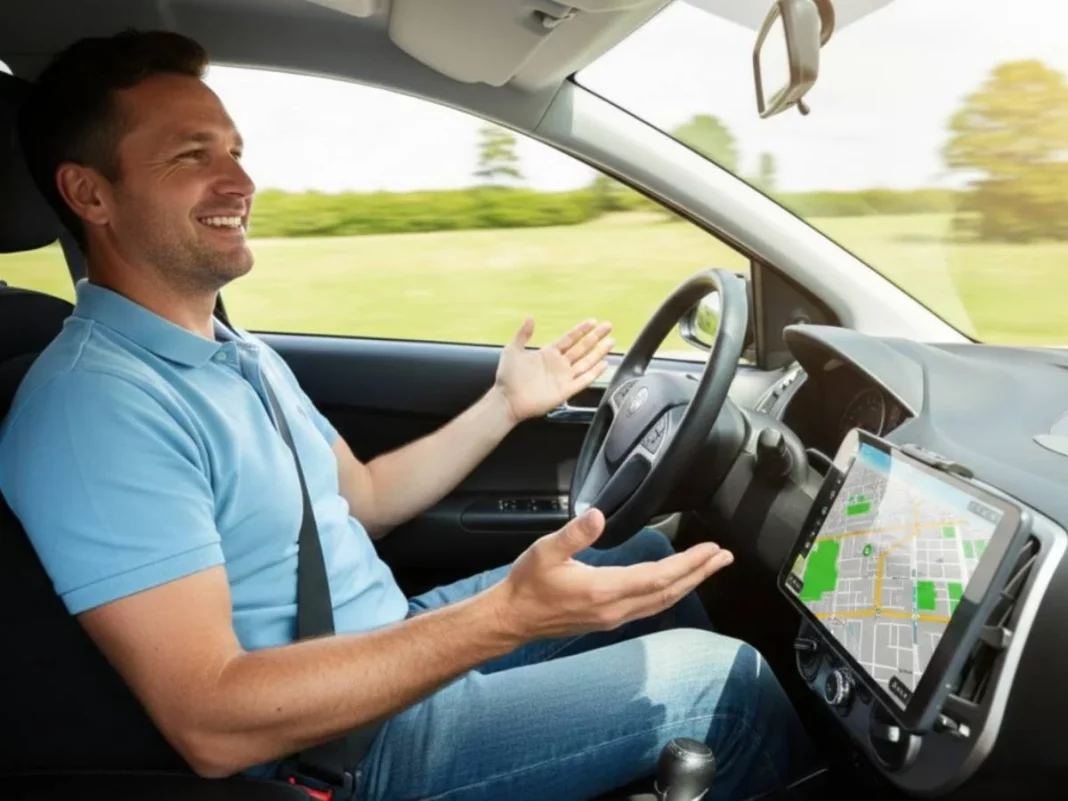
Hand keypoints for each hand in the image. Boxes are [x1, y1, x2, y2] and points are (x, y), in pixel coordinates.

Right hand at [492, 509, 733, 642]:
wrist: (513, 618)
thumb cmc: (527, 584)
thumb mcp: (546, 551)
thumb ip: (575, 533)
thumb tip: (599, 515)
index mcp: (604, 590)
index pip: (659, 576)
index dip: (689, 563)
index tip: (711, 549)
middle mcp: (615, 608)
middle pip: (669, 591)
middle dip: (700, 573)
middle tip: (724, 557)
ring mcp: (613, 617)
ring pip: (663, 602)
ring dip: (689, 583)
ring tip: (708, 568)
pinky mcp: (609, 619)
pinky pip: (650, 606)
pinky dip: (670, 592)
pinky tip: (675, 584)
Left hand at [494, 317, 614, 424]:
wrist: (507, 400)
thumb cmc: (508, 377)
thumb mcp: (512, 350)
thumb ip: (523, 335)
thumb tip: (530, 318)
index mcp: (548, 354)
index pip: (569, 339)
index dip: (581, 330)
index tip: (592, 321)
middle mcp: (558, 365)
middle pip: (581, 348)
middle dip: (595, 337)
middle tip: (608, 326)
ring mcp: (563, 378)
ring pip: (586, 362)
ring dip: (599, 352)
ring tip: (611, 342)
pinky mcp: (565, 391)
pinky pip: (584, 381)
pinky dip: (594, 373)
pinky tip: (604, 364)